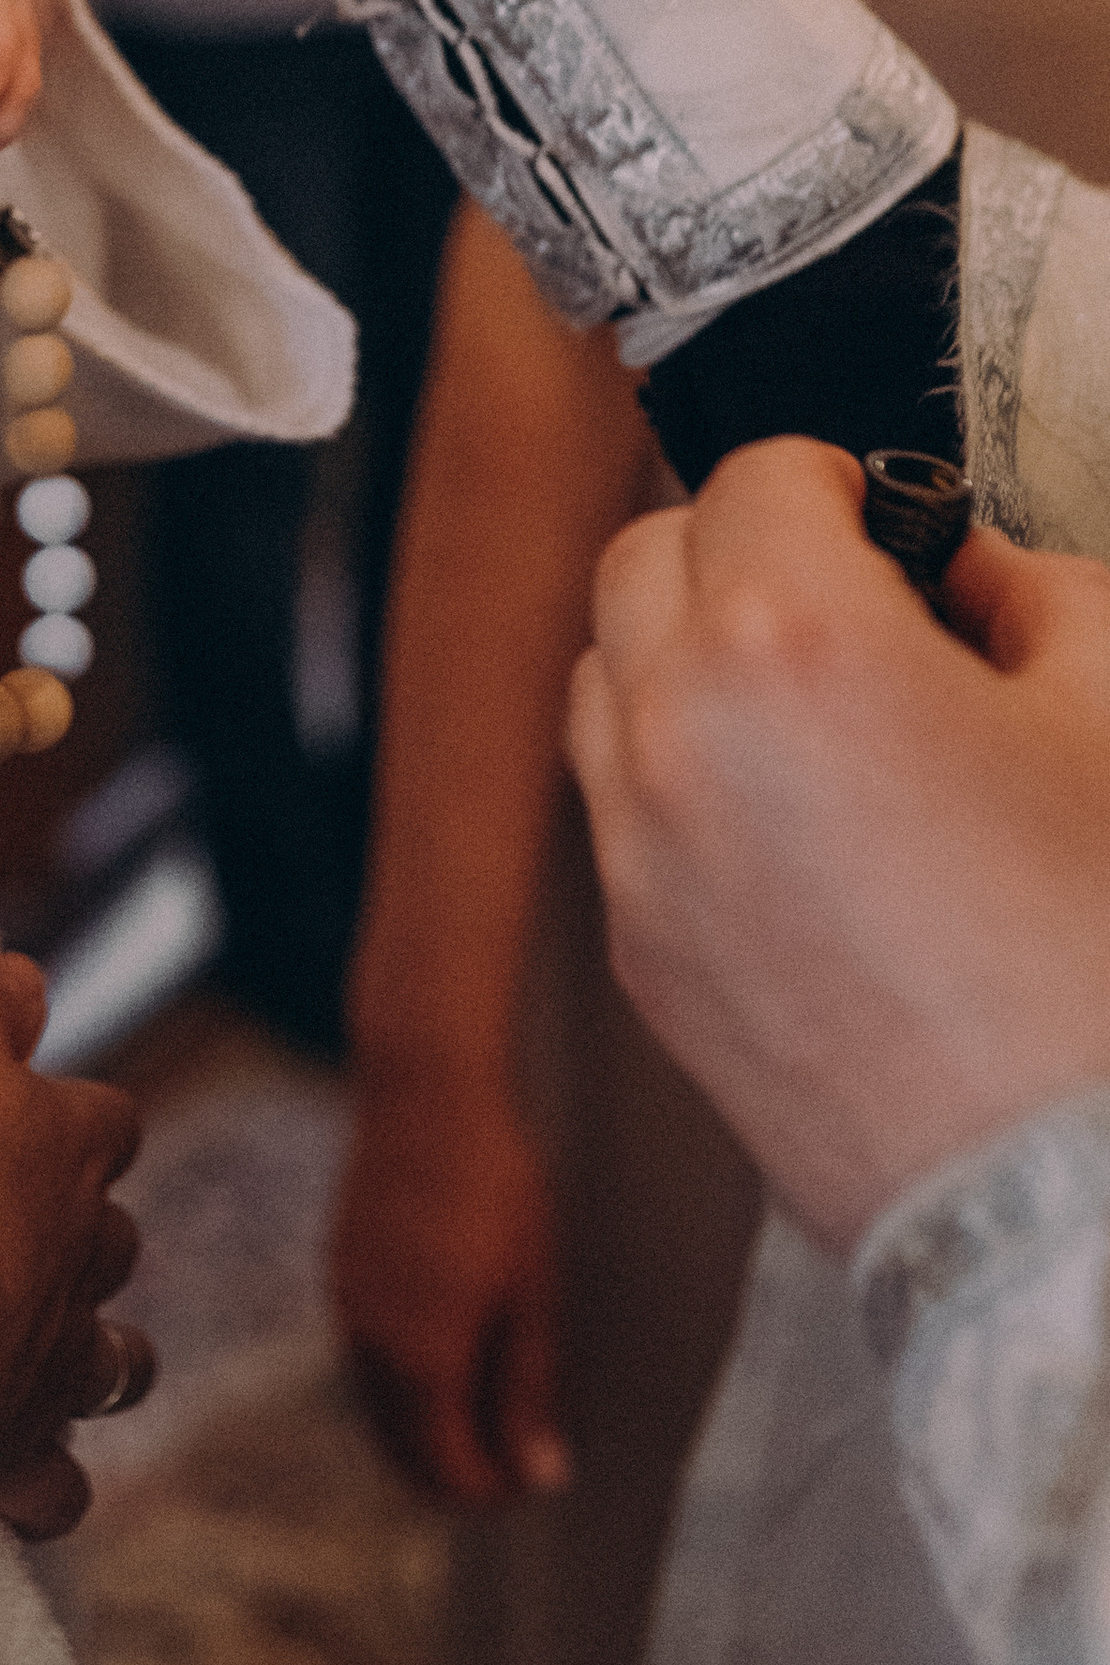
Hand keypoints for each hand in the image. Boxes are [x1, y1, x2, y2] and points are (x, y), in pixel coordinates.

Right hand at [0, 957, 153, 1583]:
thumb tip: (27, 976)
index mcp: (69, 1156)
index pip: (108, 1120)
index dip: (77, 1113)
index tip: (36, 1106)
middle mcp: (81, 1266)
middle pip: (113, 1244)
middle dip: (88, 1235)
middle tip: (22, 1228)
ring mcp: (51, 1373)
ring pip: (113, 1368)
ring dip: (95, 1357)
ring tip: (57, 1352)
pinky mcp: (5, 1463)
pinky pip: (52, 1493)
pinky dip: (45, 1487)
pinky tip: (21, 1479)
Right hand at [332, 1060, 568, 1505]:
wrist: (423, 1094)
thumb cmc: (495, 1188)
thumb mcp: (532, 1293)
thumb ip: (529, 1391)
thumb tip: (540, 1476)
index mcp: (423, 1357)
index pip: (449, 1466)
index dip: (492, 1490)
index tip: (533, 1482)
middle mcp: (372, 1345)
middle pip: (404, 1450)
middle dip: (454, 1471)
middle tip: (512, 1463)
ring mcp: (349, 1308)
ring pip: (380, 1407)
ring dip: (426, 1430)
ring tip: (486, 1415)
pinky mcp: (341, 1274)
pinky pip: (366, 1361)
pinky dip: (402, 1386)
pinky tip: (444, 1358)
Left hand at [569, 440, 1109, 1249]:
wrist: (1074, 1191)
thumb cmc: (1106, 956)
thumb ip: (1034, 592)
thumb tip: (970, 573)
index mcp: (786, 639)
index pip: (758, 474)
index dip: (840, 484)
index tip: (897, 525)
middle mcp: (675, 732)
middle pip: (644, 558)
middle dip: (740, 549)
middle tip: (855, 597)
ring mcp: (638, 853)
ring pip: (605, 679)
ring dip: (683, 656)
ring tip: (814, 710)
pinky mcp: (640, 960)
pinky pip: (619, 810)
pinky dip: (677, 777)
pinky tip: (796, 825)